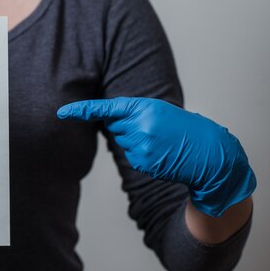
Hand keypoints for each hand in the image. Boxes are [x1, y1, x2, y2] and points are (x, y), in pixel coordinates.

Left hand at [56, 97, 256, 216]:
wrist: (208, 153)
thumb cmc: (182, 128)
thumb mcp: (158, 111)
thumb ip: (132, 113)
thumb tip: (109, 123)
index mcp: (143, 108)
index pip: (105, 108)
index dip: (80, 111)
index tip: (61, 113)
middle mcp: (139, 126)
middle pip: (113, 127)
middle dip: (127, 126)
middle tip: (152, 129)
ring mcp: (141, 146)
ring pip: (122, 142)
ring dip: (135, 141)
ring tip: (160, 141)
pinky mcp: (143, 163)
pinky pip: (131, 156)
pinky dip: (142, 155)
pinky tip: (160, 154)